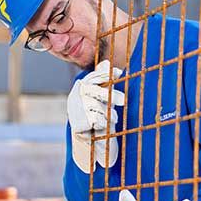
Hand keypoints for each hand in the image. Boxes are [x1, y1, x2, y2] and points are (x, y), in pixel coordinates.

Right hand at [67, 59, 125, 173]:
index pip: (95, 76)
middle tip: (124, 101)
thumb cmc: (96, 112)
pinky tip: (102, 126)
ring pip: (98, 107)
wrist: (86, 137)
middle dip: (113, 97)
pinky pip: (97, 120)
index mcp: (81, 86)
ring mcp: (76, 109)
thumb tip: (107, 62)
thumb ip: (102, 80)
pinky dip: (103, 123)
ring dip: (109, 114)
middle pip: (98, 92)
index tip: (119, 73)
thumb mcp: (101, 95)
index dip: (107, 74)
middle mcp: (76, 95)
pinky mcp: (77, 123)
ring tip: (112, 119)